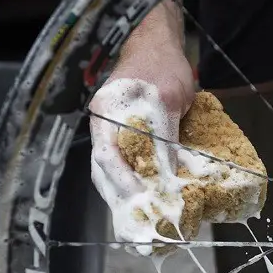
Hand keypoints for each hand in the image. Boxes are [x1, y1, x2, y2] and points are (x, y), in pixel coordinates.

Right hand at [89, 0, 194, 240]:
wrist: (155, 49)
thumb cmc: (161, 70)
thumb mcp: (168, 101)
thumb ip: (165, 138)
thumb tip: (169, 178)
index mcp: (108, 114)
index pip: (110, 155)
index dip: (125, 181)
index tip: (142, 200)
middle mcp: (103, 128)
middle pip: (104, 172)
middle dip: (122, 199)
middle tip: (141, 223)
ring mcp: (109, 135)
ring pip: (109, 174)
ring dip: (124, 199)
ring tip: (141, 223)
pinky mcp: (119, 141)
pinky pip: (121, 169)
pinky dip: (131, 189)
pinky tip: (143, 203)